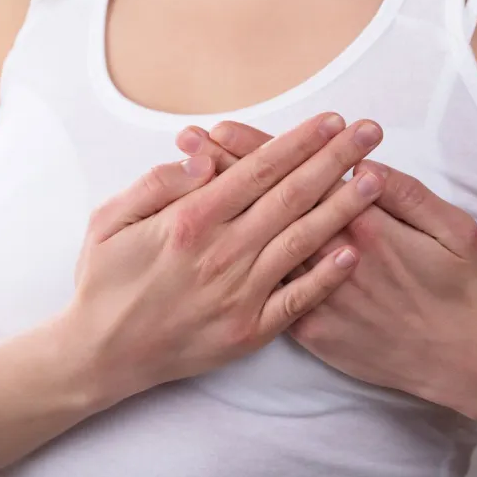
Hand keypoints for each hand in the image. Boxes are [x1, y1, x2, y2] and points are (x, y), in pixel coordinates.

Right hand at [69, 113, 385, 402]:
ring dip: (342, 207)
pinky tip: (352, 253)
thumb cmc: (104, 283)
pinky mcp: (248, 330)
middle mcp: (222, 254)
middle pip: (290, 197)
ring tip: (376, 179)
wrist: (101, 354)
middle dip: (334, 160)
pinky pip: (297, 301)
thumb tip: (205, 158)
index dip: (298, 143)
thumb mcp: (108, 220)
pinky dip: (326, 278)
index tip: (330, 121)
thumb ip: (157, 184)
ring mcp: (240, 295)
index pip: (257, 171)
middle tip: (370, 132)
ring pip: (302, 241)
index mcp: (190, 221)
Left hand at [180, 122, 476, 405]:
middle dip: (225, 169)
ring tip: (190, 181)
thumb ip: (407, 195)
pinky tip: (215, 244)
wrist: (454, 361)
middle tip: (189, 141)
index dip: (259, 150)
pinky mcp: (308, 327)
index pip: (299, 176)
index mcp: (362, 224)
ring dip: (223, 210)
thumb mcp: (453, 230)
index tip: (222, 130)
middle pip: (267, 204)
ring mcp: (314, 294)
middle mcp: (329, 256)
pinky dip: (238, 265)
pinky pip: (266, 293)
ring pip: (257, 242)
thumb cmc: (457, 291)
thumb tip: (364, 167)